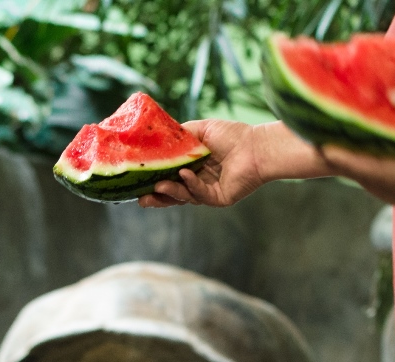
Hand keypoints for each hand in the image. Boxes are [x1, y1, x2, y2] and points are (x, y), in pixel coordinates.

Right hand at [138, 120, 265, 207]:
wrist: (257, 147)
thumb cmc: (233, 136)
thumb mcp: (201, 130)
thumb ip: (181, 134)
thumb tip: (159, 135)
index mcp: (194, 167)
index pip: (170, 176)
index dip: (154, 179)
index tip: (137, 181)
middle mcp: (199, 181)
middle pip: (173, 193)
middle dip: (157, 196)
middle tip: (140, 198)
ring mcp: (208, 192)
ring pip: (183, 196)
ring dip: (170, 191)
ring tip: (158, 185)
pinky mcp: (218, 199)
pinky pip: (200, 194)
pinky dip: (191, 185)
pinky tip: (185, 175)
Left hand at [318, 88, 394, 207]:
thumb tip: (392, 97)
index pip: (375, 170)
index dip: (348, 159)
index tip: (324, 148)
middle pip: (364, 177)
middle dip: (339, 159)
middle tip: (313, 141)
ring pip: (363, 179)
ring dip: (344, 162)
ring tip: (320, 142)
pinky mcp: (393, 196)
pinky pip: (367, 179)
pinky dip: (353, 164)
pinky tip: (337, 148)